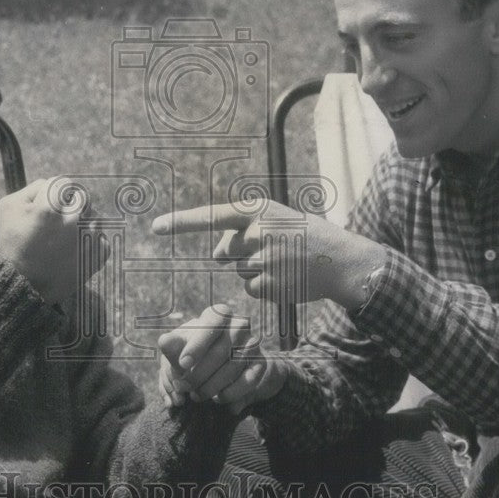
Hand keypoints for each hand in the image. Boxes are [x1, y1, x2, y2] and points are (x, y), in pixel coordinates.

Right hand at [0, 177, 109, 303]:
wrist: (23, 285)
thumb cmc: (12, 243)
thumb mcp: (8, 207)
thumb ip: (33, 188)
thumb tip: (52, 185)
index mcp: (50, 206)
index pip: (64, 183)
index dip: (54, 194)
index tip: (48, 208)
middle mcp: (74, 220)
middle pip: (82, 198)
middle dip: (70, 206)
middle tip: (57, 223)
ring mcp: (89, 238)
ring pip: (94, 217)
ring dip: (82, 224)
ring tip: (64, 239)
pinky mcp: (98, 255)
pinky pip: (102, 237)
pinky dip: (90, 242)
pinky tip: (73, 250)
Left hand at [152, 202, 385, 307]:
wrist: (343, 260)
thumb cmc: (307, 236)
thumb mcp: (276, 221)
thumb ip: (242, 231)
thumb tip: (215, 255)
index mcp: (258, 209)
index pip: (212, 216)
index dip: (181, 223)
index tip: (155, 228)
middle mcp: (257, 232)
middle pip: (228, 250)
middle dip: (244, 253)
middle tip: (279, 249)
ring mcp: (262, 259)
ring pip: (240, 270)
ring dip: (258, 270)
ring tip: (288, 263)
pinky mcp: (268, 284)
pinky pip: (251, 288)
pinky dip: (266, 286)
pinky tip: (287, 278)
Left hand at [157, 304, 287, 414]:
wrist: (227, 364)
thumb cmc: (199, 351)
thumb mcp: (183, 347)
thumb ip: (173, 345)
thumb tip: (164, 341)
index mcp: (219, 314)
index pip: (211, 323)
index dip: (197, 344)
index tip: (182, 364)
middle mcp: (239, 325)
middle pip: (220, 351)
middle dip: (198, 373)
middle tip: (183, 387)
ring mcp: (253, 344)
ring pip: (232, 368)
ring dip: (212, 386)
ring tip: (196, 396)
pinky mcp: (261, 363)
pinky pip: (248, 381)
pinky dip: (231, 393)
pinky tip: (217, 399)